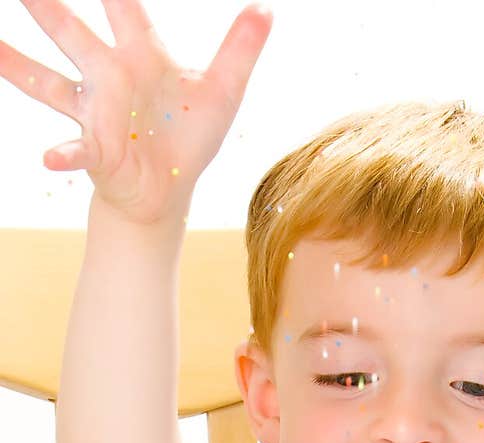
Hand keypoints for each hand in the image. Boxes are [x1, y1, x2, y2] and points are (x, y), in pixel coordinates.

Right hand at [0, 0, 272, 225]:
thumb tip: (266, 9)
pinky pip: (74, 149)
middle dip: (45, 6)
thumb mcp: (224, 91)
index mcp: (140, 52)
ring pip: (48, 82)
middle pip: (70, 32)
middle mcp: (108, 74)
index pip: (122, 3)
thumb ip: (241, 49)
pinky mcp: (93, 151)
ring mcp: (93, 111)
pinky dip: (63, 153)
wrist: (168, 190)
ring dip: (18, 64)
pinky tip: (50, 157)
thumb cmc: (191, 134)